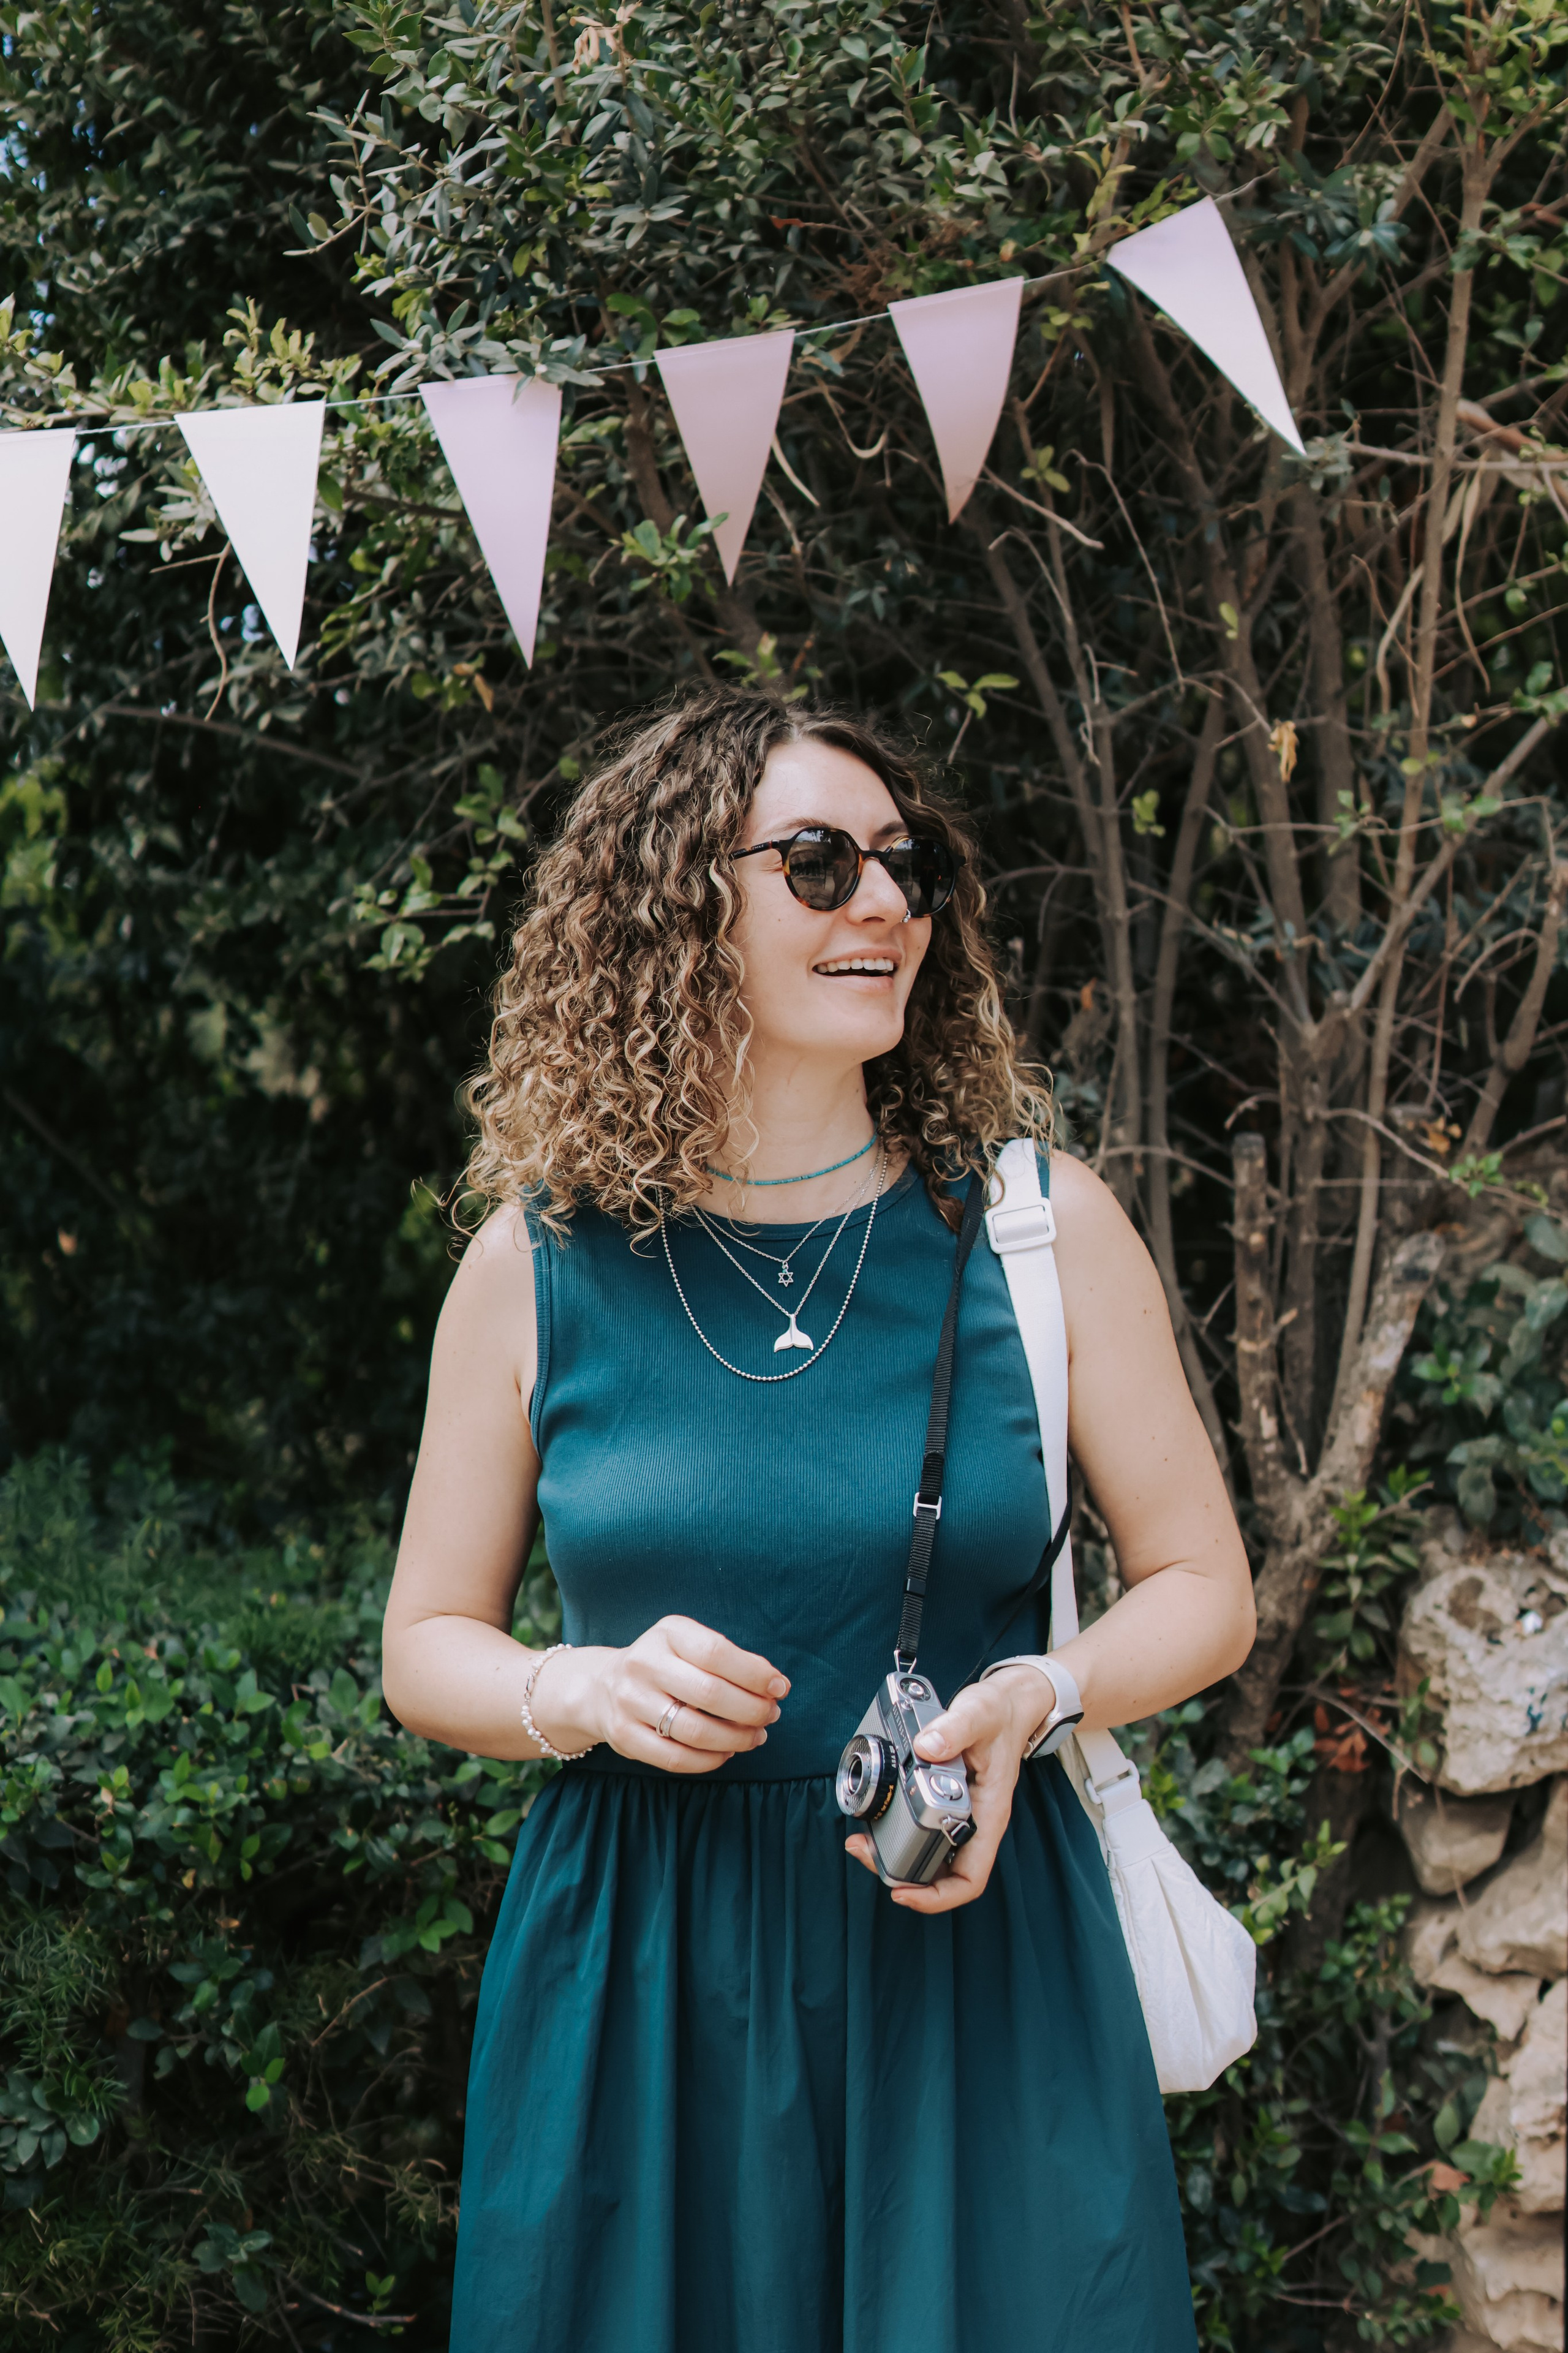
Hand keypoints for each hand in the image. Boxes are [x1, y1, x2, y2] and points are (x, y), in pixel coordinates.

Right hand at [529, 1616, 788, 1775]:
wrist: (602, 1686)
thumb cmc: (665, 1664)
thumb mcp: (688, 1644)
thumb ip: (728, 1658)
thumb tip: (774, 1685)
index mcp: (667, 1633)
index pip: (717, 1652)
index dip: (755, 1673)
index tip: (780, 1687)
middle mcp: (644, 1663)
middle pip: (710, 1693)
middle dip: (752, 1710)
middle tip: (771, 1716)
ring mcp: (630, 1701)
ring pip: (696, 1731)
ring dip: (736, 1739)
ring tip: (755, 1737)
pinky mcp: (624, 1737)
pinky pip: (676, 1758)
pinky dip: (710, 1760)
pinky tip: (726, 1752)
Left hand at [844, 1665, 1052, 1911]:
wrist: (1009, 1702)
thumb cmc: (1001, 1712)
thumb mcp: (980, 1714)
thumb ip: (955, 1729)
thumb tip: (925, 1747)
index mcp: (989, 1815)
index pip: (970, 1879)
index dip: (938, 1896)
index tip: (902, 1892)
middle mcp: (975, 1822)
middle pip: (941, 1873)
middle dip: (901, 1875)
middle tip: (863, 1851)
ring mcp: (960, 1813)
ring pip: (928, 1852)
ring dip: (894, 1854)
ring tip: (861, 1839)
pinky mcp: (945, 1798)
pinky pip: (922, 1827)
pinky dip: (897, 1828)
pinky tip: (875, 1815)